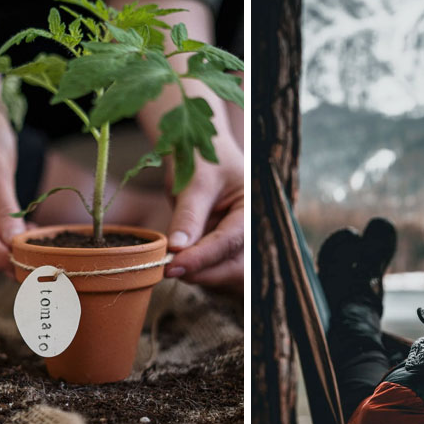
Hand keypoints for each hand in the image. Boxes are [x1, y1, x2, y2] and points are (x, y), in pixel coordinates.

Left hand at [164, 149, 243, 292]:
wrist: (198, 149)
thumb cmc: (200, 157)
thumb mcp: (194, 182)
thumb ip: (188, 217)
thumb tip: (176, 249)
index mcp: (254, 207)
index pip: (229, 242)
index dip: (200, 258)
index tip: (172, 266)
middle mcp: (253, 229)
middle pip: (236, 268)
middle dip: (203, 272)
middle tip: (169, 268)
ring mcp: (241, 242)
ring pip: (226, 274)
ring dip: (199, 274)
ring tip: (172, 260)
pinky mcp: (226, 250)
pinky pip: (215, 270)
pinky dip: (196, 270)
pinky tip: (179, 260)